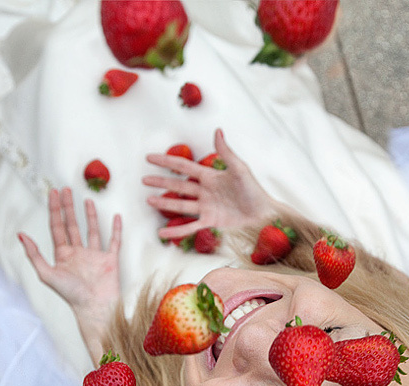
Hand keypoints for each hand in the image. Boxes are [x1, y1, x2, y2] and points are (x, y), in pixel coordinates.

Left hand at [19, 187, 121, 363]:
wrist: (95, 307)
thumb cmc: (71, 294)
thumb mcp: (46, 274)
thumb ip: (34, 254)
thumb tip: (20, 234)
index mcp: (62, 256)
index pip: (57, 227)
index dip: (54, 210)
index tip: (52, 193)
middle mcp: (78, 253)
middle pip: (71, 225)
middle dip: (68, 207)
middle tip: (66, 189)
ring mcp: (94, 256)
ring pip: (91, 230)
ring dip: (89, 215)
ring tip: (86, 199)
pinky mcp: (110, 259)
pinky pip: (114, 241)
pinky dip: (116, 229)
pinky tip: (116, 217)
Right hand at [143, 129, 279, 241]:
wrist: (264, 214)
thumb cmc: (254, 191)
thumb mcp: (240, 169)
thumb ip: (226, 152)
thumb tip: (217, 131)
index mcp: (211, 177)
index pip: (183, 167)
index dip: (167, 162)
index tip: (150, 158)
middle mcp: (205, 192)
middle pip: (178, 186)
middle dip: (161, 182)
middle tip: (144, 179)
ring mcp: (206, 208)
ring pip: (181, 205)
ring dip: (165, 203)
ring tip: (149, 200)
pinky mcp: (210, 222)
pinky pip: (190, 226)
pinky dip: (176, 230)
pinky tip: (163, 232)